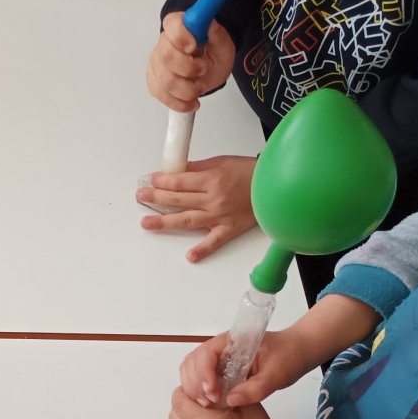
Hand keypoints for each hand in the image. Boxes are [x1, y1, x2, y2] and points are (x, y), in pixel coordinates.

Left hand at [139, 155, 257, 261]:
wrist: (276, 185)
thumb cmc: (251, 172)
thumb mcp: (222, 162)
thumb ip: (198, 169)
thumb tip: (177, 171)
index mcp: (211, 180)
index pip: (179, 181)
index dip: (162, 181)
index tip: (150, 180)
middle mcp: (213, 199)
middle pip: (178, 199)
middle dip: (156, 197)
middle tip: (141, 196)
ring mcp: (220, 216)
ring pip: (187, 220)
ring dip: (165, 222)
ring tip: (147, 223)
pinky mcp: (230, 228)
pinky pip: (215, 241)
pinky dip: (203, 249)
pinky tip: (190, 256)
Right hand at [146, 11, 234, 112]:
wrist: (209, 70)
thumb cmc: (213, 55)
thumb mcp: (222, 43)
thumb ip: (215, 33)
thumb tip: (207, 23)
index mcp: (178, 27)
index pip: (171, 25)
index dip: (181, 36)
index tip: (194, 46)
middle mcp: (163, 44)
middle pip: (165, 56)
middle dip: (188, 69)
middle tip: (203, 70)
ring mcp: (156, 64)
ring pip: (164, 80)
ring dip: (186, 90)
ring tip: (199, 88)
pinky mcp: (154, 81)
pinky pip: (160, 94)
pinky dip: (178, 102)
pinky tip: (190, 101)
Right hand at [179, 329, 316, 407]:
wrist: (299, 351)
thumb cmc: (289, 355)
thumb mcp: (278, 374)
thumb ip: (256, 388)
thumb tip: (231, 400)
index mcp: (233, 341)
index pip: (205, 354)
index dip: (204, 374)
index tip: (214, 393)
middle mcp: (220, 347)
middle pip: (192, 362)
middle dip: (195, 384)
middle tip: (210, 403)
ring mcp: (218, 358)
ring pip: (192, 370)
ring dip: (194, 388)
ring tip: (209, 404)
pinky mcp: (220, 369)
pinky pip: (200, 378)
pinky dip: (199, 390)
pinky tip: (210, 402)